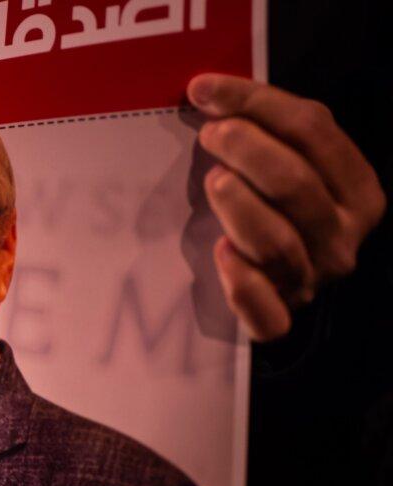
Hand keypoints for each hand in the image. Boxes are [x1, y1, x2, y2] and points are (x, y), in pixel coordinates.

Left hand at [188, 74, 385, 340]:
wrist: (279, 283)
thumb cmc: (276, 209)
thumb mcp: (288, 163)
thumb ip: (265, 127)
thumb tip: (206, 91)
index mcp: (359, 191)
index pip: (314, 131)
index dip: (256, 104)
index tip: (205, 91)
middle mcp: (344, 237)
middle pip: (295, 183)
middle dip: (246, 150)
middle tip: (211, 136)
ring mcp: (314, 279)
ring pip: (275, 241)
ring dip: (238, 205)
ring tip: (214, 181)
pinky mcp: (282, 316)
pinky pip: (266, 313)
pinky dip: (242, 285)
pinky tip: (220, 252)